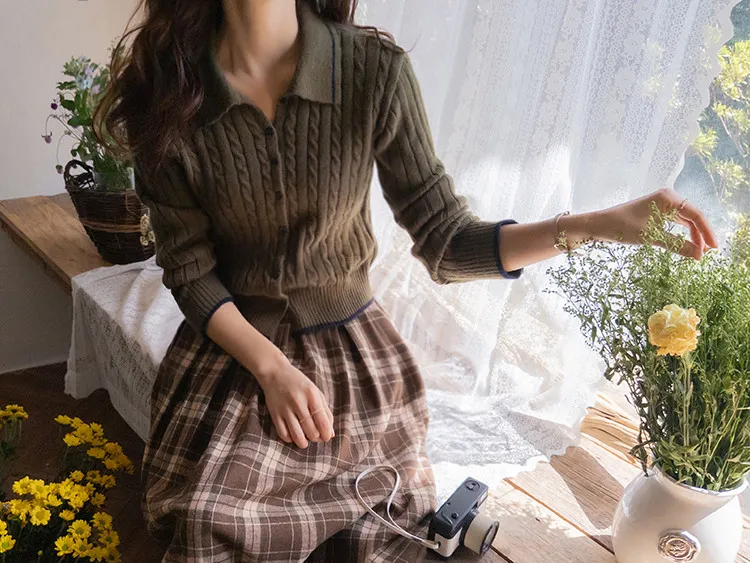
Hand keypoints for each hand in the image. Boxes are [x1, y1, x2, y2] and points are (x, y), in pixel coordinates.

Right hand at [255, 359, 334, 448]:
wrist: (275, 373)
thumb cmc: (299, 384)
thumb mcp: (316, 392)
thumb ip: (325, 412)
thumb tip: (331, 433)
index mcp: (312, 395)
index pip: (323, 422)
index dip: (326, 434)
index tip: (327, 437)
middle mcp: (298, 402)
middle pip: (311, 431)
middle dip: (316, 438)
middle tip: (316, 437)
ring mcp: (285, 408)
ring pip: (297, 436)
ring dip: (303, 443)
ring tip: (305, 441)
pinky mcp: (274, 414)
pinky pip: (283, 434)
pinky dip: (290, 439)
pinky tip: (293, 435)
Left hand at [567, 188, 718, 259]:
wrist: (598, 225)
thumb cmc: (621, 227)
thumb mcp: (651, 238)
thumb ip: (677, 245)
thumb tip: (699, 256)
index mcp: (668, 197)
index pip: (696, 214)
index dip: (707, 232)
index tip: (714, 249)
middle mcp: (667, 197)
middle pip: (693, 216)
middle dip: (701, 235)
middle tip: (707, 254)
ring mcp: (661, 204)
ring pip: (685, 220)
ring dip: (692, 235)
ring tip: (699, 253)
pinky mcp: (655, 212)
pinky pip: (675, 223)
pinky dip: (682, 234)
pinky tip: (687, 245)